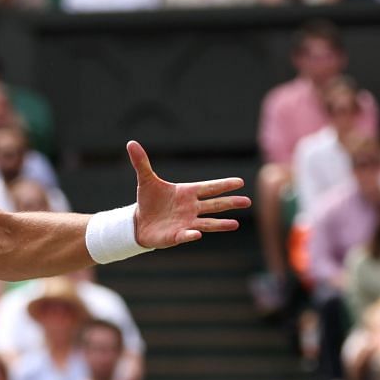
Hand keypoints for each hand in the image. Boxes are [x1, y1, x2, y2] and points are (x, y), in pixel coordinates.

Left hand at [127, 141, 248, 250]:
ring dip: (220, 224)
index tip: (240, 182)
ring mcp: (186, 222)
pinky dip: (191, 235)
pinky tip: (198, 235)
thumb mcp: (145, 180)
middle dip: (230, 203)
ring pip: (207, 222)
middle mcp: (191, 208)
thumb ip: (141, 162)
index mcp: (188, 192)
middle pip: (214, 204)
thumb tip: (131, 143)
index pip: (209, 187)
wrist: (139, 222)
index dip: (224, 185)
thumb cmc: (148, 201)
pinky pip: (186, 235)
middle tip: (247, 201)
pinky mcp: (177, 235)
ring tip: (235, 224)